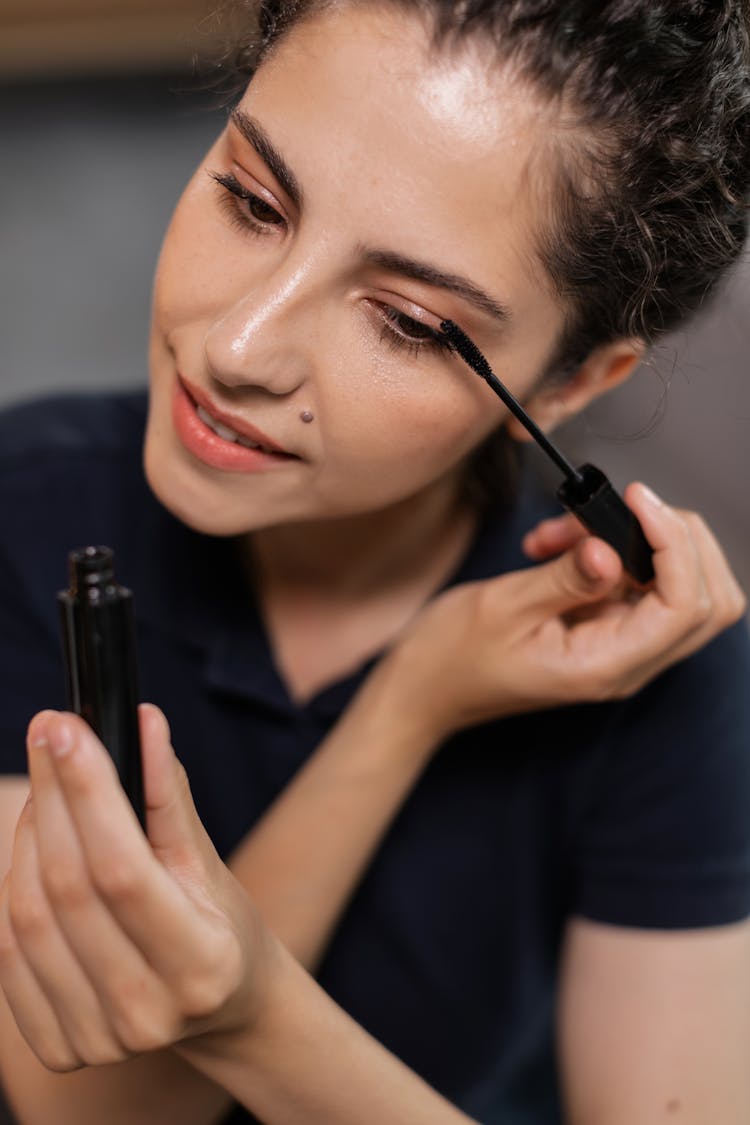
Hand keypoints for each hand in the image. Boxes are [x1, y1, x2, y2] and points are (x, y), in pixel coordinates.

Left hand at [0, 707, 272, 1072]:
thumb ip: (168, 795)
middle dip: (51, 797)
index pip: (123, 868)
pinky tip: (36, 850)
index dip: (88, 792)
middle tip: (48, 733)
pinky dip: (14, 888)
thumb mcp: (207, 861)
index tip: (67, 728)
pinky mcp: (61, 1049)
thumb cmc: (220, 924)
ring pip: (28, 916)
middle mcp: (147, 1013)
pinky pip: (9, 953)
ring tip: (47, 791)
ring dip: (28, 837)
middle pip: (68, 887)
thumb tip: (143, 721)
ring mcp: (98, 1040)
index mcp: (201, 965)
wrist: (222, 1009)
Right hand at [384, 483, 745, 739]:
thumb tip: (612, 549)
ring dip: (639, 542)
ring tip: (567, 530)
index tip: (635, 499)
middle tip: (625, 507)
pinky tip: (558, 544)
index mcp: (607, 667)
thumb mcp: (502, 607)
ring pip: (682, 589)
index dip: (674, 543)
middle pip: (711, 601)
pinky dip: (611, 551)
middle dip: (679, 540)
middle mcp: (626, 663)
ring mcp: (619, 649)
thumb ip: (565, 578)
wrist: (422, 690)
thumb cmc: (451, 659)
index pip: (686, 604)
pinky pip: (636, 584)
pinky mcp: (605, 631)